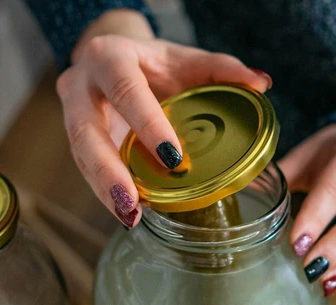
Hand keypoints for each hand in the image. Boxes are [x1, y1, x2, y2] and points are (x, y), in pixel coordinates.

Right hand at [56, 11, 270, 226]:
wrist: (113, 62)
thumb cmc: (154, 63)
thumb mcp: (186, 59)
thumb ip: (222, 68)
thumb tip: (261, 83)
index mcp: (110, 56)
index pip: (125, 89)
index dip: (146, 123)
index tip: (173, 159)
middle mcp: (83, 87)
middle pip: (86, 132)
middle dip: (108, 170)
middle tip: (133, 202)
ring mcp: (74, 116)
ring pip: (80, 157)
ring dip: (104, 190)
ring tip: (130, 216)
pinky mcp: (78, 142)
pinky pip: (86, 170)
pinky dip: (106, 194)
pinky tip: (128, 212)